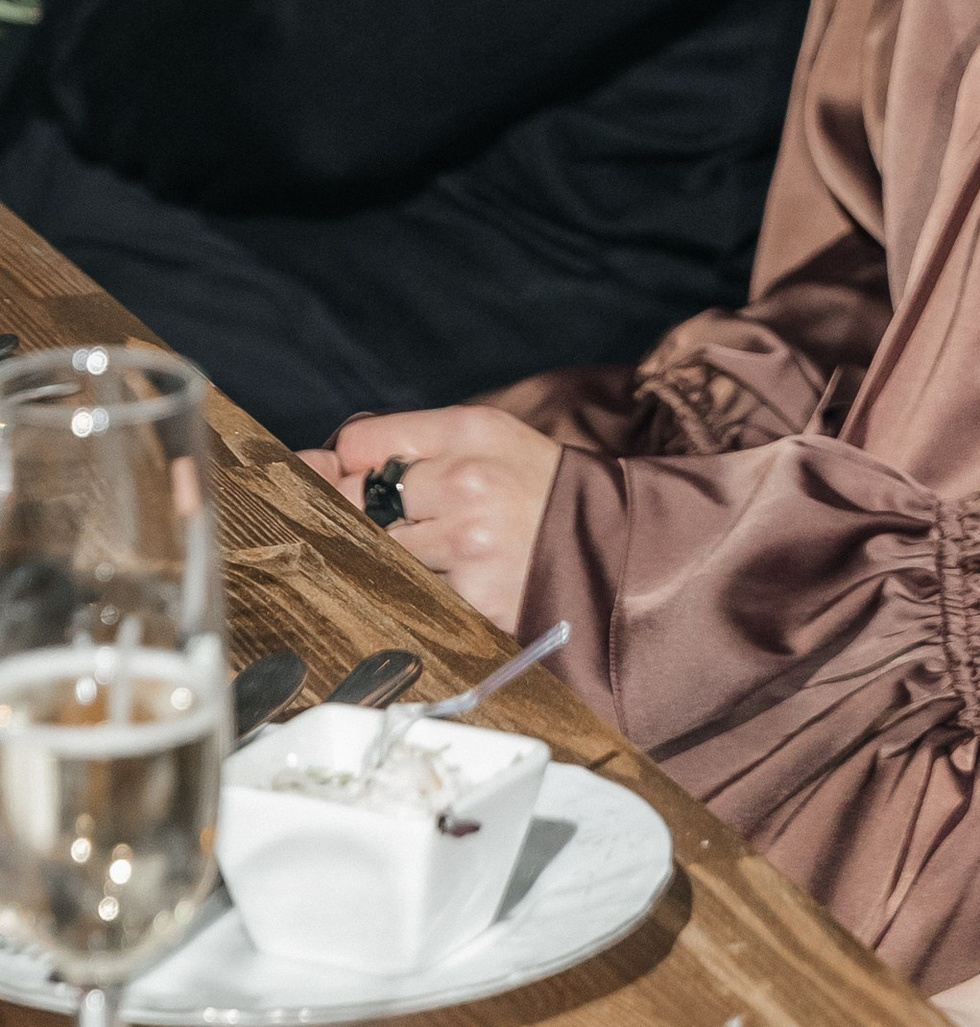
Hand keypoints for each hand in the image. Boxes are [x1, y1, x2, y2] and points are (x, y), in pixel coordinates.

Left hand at [306, 408, 563, 634]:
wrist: (616, 547)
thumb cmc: (540, 491)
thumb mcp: (488, 442)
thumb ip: (408, 444)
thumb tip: (316, 464)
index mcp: (470, 430)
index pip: (359, 443)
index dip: (351, 467)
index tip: (360, 481)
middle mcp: (466, 480)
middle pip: (353, 499)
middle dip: (356, 516)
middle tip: (398, 524)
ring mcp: (466, 542)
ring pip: (376, 551)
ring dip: (392, 557)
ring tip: (440, 551)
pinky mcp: (471, 596)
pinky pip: (409, 592)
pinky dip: (419, 591)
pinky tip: (455, 580)